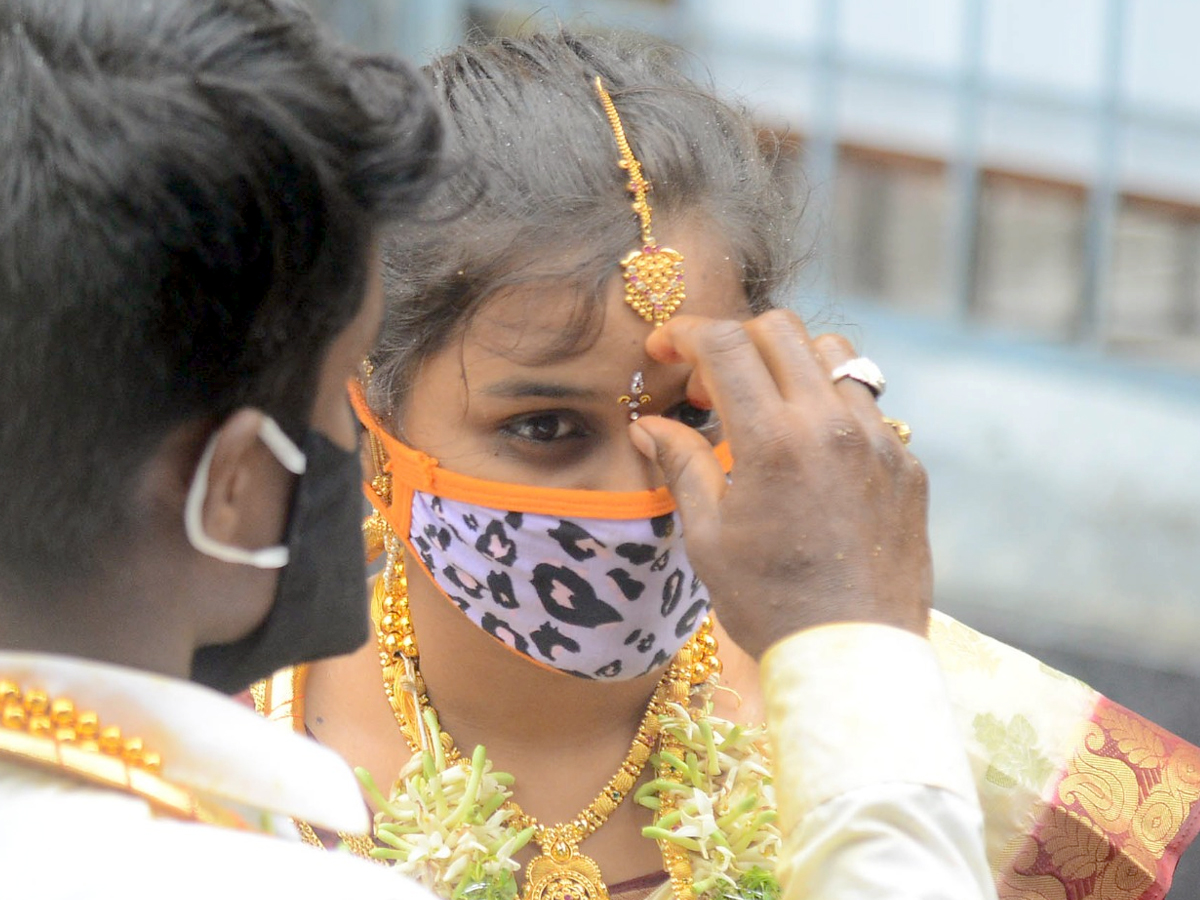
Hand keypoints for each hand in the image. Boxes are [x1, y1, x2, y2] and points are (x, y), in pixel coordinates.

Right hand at [630, 310, 930, 659]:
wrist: (853, 657)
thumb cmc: (770, 604)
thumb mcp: (709, 536)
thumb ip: (681, 463)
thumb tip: (650, 425)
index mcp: (774, 441)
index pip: (726, 344)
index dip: (685, 333)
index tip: (664, 350)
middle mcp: (833, 425)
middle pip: (781, 330)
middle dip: (734, 341)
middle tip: (708, 388)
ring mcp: (879, 440)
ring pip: (834, 354)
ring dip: (789, 364)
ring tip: (764, 410)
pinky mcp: (906, 464)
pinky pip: (867, 405)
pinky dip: (828, 407)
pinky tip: (809, 454)